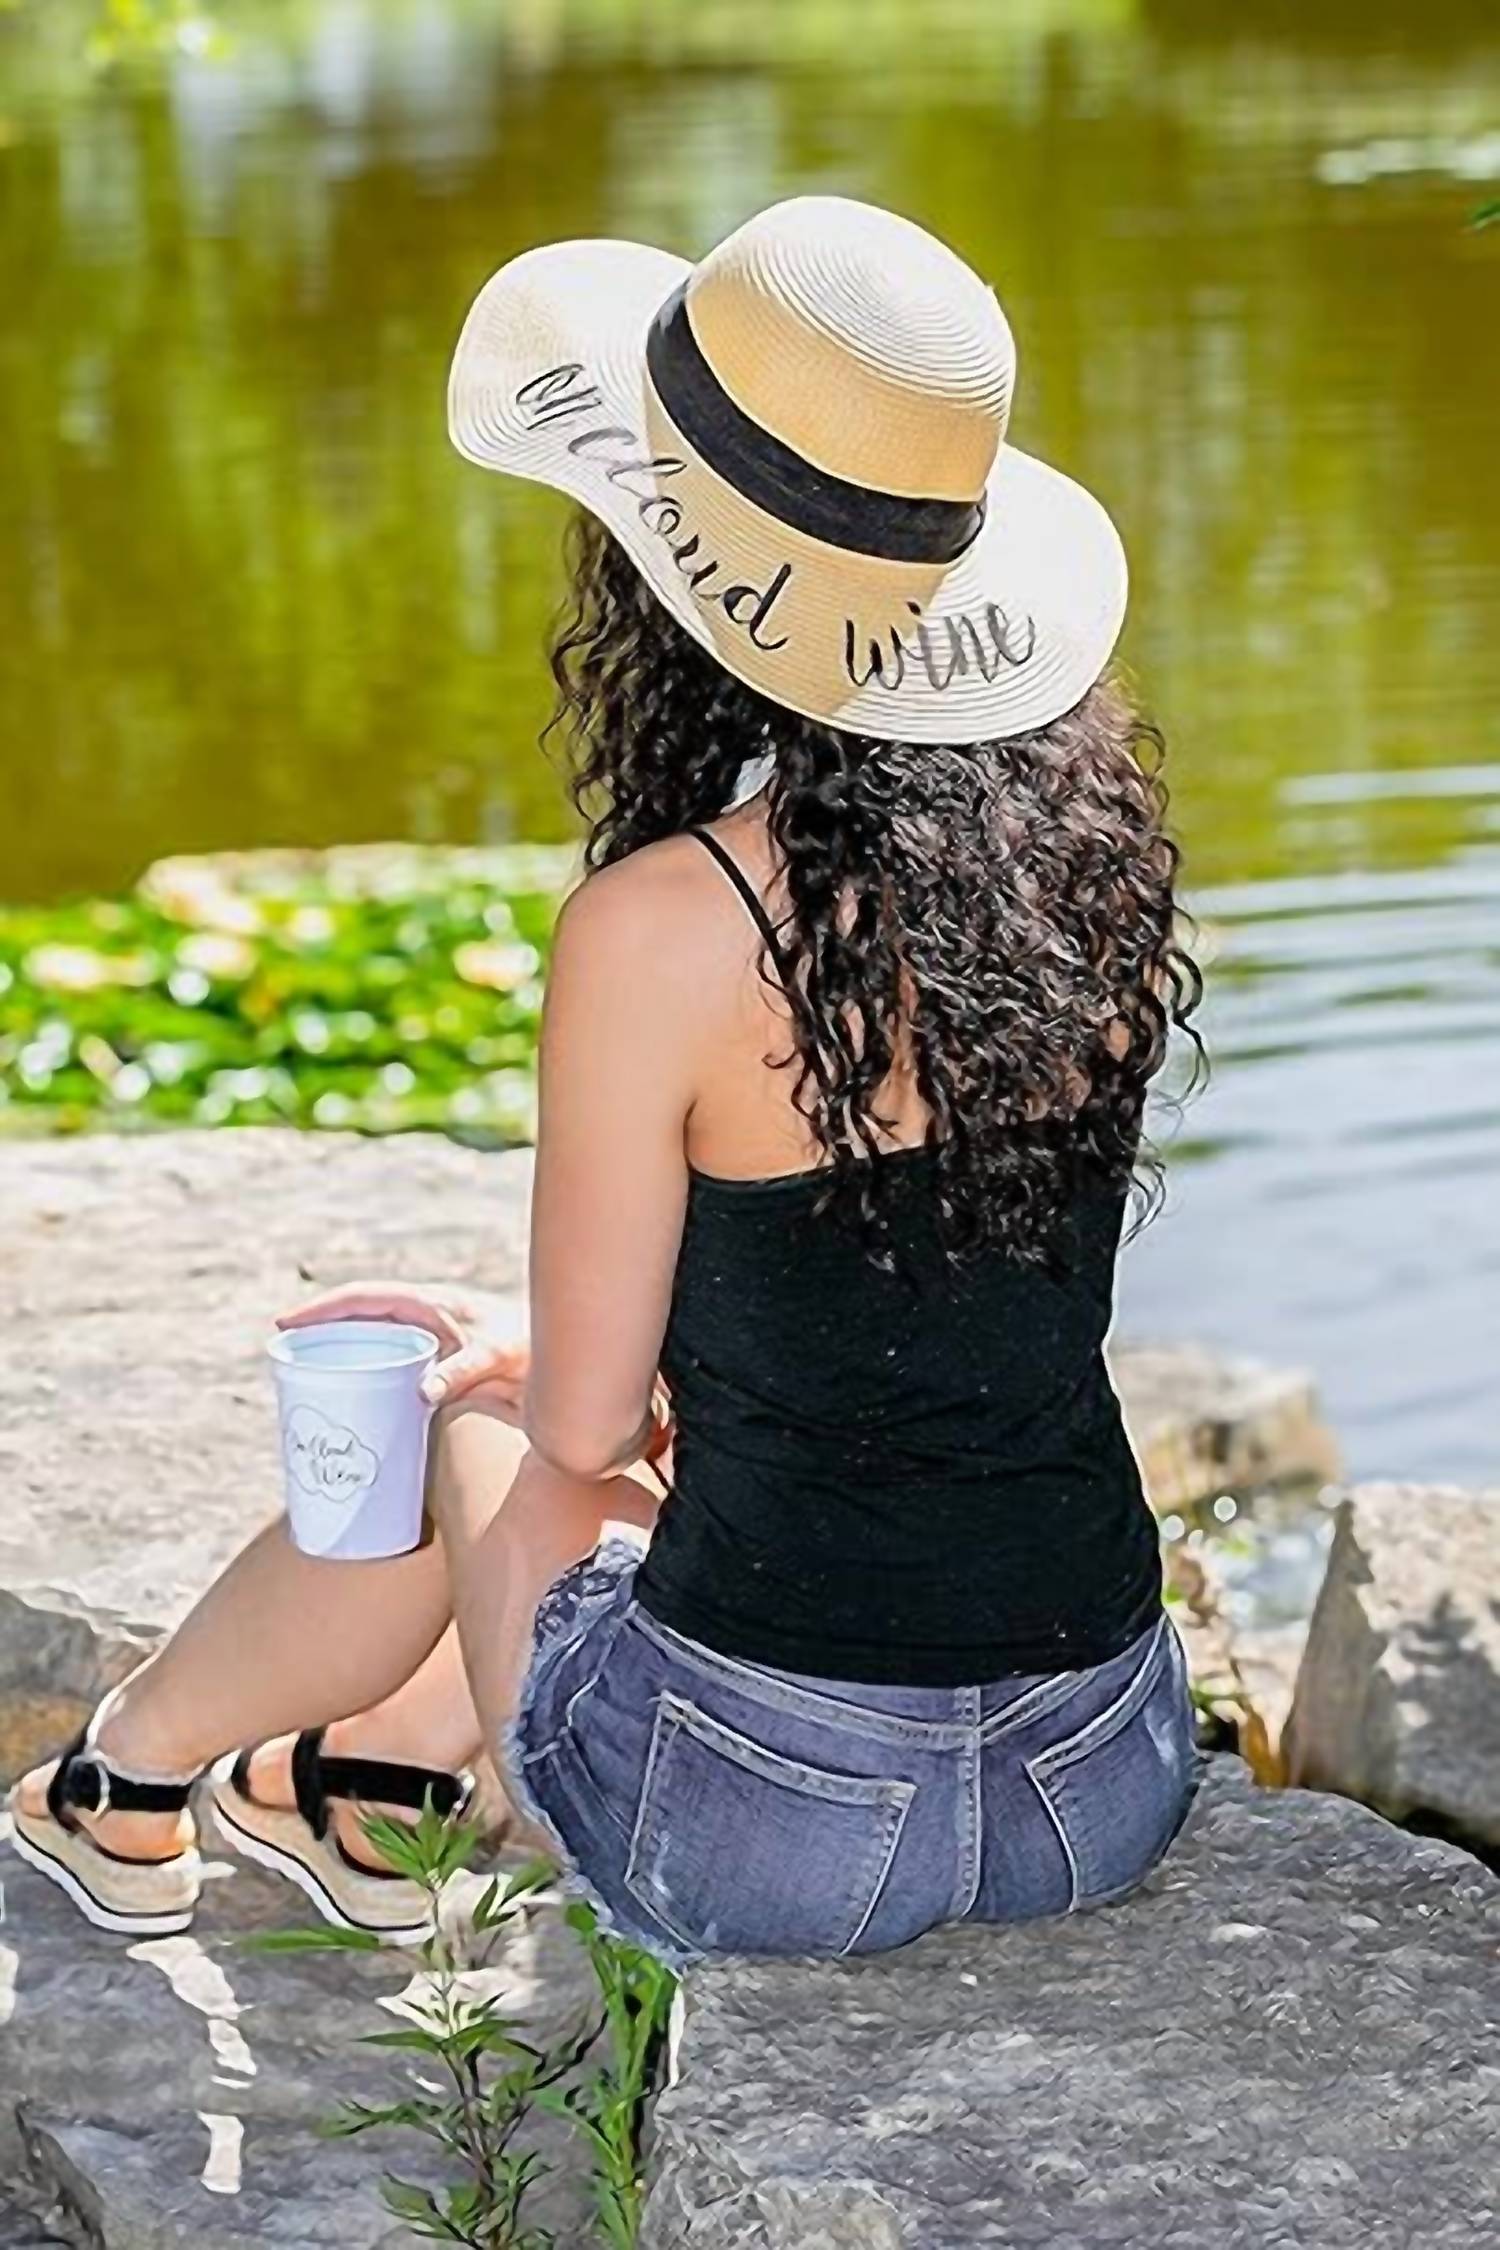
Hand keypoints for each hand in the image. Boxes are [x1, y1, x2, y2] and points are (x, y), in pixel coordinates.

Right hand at [275, 1281, 528, 1412]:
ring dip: (341, 1346)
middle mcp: (425, 1314)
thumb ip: (465, 1370)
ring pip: (373, 1334)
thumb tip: (424, 1391)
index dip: (323, 1308)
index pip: (364, 1297)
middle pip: (360, 1313)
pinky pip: (390, 1356)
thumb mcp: (499, 1356)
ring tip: (304, 1370)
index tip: (287, 1323)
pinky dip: (366, 1366)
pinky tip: (352, 1392)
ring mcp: (429, 1334)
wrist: (562, 1357)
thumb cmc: (532, 1347)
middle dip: (321, 1325)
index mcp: (430, 1303)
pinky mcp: (436, 1357)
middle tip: (283, 1347)